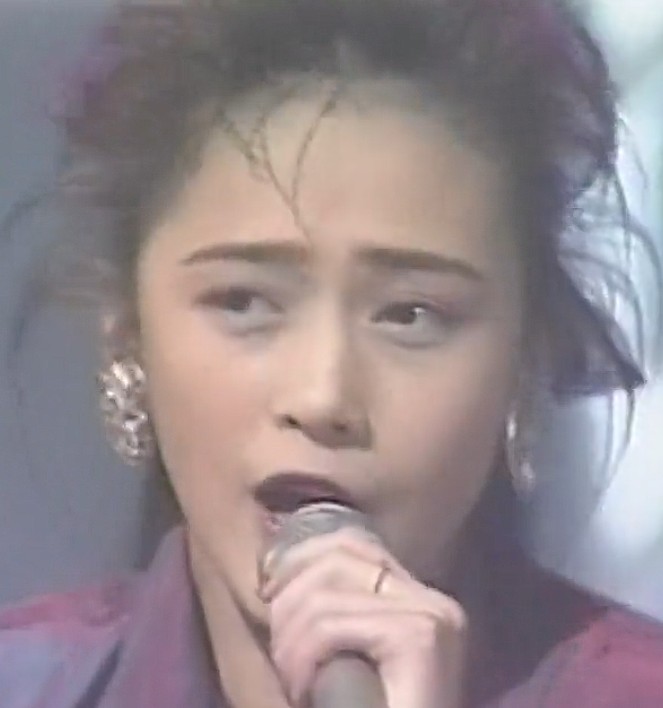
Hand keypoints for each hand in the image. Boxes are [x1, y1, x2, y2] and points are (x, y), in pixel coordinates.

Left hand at [260, 528, 467, 707]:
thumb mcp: (337, 661)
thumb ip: (325, 613)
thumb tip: (275, 563)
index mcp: (416, 599)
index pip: (351, 542)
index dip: (299, 556)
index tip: (268, 589)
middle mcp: (432, 599)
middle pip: (334, 557)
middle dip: (287, 603)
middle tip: (281, 658)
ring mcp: (432, 617)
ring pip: (322, 595)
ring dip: (289, 643)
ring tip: (293, 683)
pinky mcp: (422, 639)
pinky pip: (331, 625)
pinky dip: (301, 658)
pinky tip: (302, 690)